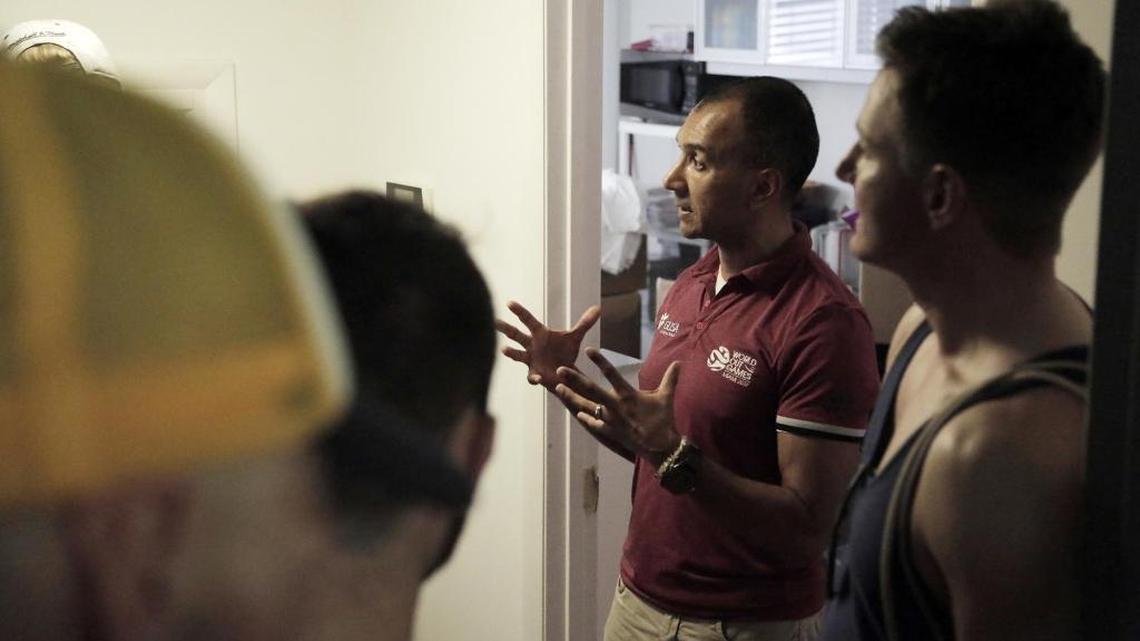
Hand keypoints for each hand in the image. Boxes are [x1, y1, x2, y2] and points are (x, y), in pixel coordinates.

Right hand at [496, 301, 600, 388]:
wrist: (566, 373)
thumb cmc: (565, 352)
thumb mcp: (575, 337)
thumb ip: (585, 323)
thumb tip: (598, 308)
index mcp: (539, 333)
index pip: (527, 320)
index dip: (519, 311)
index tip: (509, 303)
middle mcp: (531, 345)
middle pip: (516, 334)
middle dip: (505, 328)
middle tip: (494, 320)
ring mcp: (531, 360)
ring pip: (517, 355)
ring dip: (510, 352)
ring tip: (503, 350)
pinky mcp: (536, 373)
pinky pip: (532, 375)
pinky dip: (534, 377)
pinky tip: (536, 378)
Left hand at [554, 347, 681, 463]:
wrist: (660, 447)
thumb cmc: (663, 420)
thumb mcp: (666, 397)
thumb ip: (670, 379)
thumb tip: (679, 362)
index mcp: (628, 395)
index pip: (612, 373)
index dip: (600, 361)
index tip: (589, 350)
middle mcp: (616, 406)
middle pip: (591, 390)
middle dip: (574, 379)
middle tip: (560, 370)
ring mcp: (610, 420)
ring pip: (587, 407)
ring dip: (572, 397)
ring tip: (558, 389)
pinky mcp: (610, 432)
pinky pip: (595, 424)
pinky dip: (586, 419)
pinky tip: (577, 414)